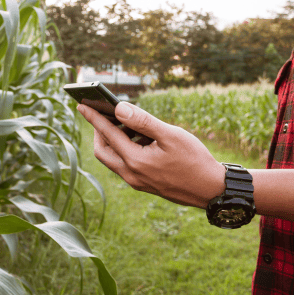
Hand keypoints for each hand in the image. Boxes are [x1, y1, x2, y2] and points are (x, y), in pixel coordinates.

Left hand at [77, 101, 225, 208]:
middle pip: (102, 151)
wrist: (211, 190)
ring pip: (112, 159)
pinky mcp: (143, 184)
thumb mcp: (170, 135)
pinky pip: (124, 165)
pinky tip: (139, 139)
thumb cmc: (194, 160)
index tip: (82, 105)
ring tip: (125, 124)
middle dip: (99, 132)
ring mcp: (136, 182)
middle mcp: (130, 174)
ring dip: (113, 141)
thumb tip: (119, 108)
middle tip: (102, 115)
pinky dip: (124, 150)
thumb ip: (143, 121)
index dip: (93, 118)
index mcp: (135, 161)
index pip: (107, 135)